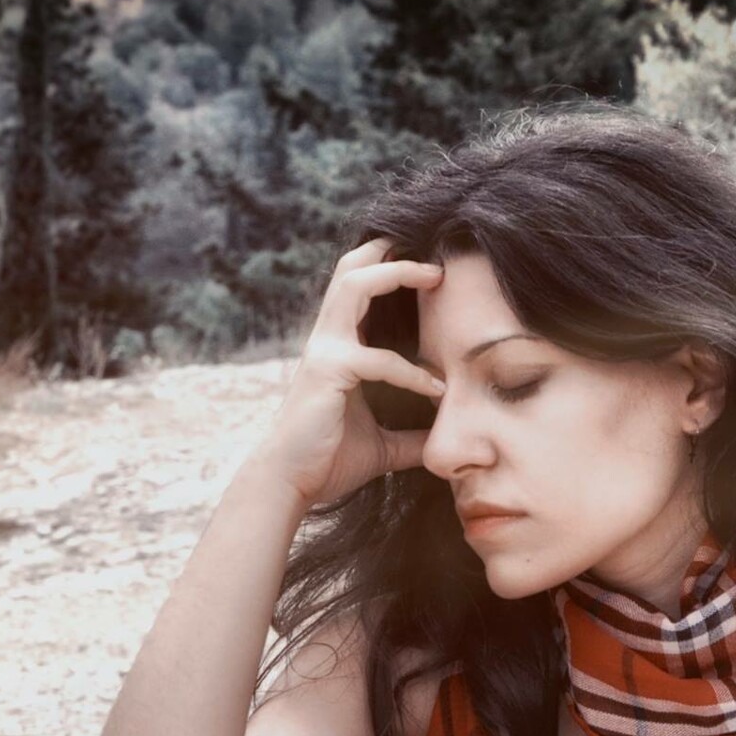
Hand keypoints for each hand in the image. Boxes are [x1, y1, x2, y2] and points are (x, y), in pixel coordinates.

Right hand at [251, 237, 446, 507]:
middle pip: (351, 270)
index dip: (390, 269)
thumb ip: (413, 437)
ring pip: (355, 285)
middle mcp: (327, 339)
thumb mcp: (384, 446)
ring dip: (395, 272)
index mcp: (338, 347)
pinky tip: (437, 388)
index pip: (360, 289)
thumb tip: (447, 443)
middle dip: (391, 251)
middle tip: (437, 260)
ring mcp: (324, 351)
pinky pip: (379, 359)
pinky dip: (412, 371)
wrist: (288, 484)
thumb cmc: (328, 462)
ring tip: (435, 275)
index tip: (433, 270)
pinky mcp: (329, 372)